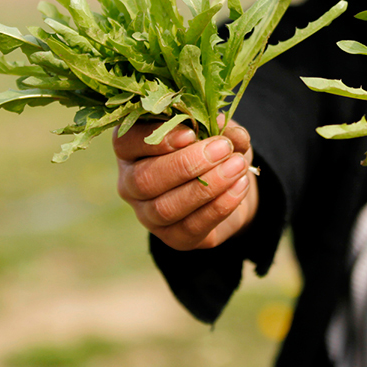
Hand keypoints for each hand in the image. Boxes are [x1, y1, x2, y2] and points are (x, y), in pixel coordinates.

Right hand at [113, 117, 258, 250]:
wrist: (227, 184)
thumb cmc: (210, 146)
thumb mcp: (216, 129)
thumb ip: (222, 128)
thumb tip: (234, 136)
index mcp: (130, 148)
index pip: (126, 143)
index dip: (157, 140)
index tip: (190, 134)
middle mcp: (130, 183)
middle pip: (144, 179)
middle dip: (186, 164)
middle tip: (223, 148)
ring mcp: (148, 214)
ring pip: (165, 208)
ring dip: (206, 187)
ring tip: (237, 166)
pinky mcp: (172, 237)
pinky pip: (190, 227)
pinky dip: (219, 206)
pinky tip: (240, 186)